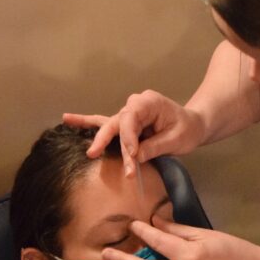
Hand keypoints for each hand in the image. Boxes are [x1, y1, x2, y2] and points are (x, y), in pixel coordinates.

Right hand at [63, 92, 206, 175]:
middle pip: (116, 123)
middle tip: (94, 154)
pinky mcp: (126, 124)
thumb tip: (135, 156)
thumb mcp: (177, 140)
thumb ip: (155, 146)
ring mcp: (129, 113)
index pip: (131, 120)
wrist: (193, 125)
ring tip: (66, 119)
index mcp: (149, 103)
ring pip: (109, 125)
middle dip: (106, 140)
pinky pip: (106, 123)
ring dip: (93, 131)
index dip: (128, 138)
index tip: (132, 156)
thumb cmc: (187, 130)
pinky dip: (87, 122)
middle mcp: (136, 105)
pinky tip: (68, 119)